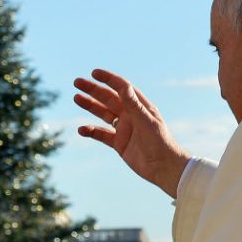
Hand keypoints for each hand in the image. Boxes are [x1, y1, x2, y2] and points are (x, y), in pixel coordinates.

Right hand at [74, 68, 190, 197]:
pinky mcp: (119, 143)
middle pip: (109, 98)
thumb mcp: (146, 121)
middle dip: (93, 90)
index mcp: (140, 106)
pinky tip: (81, 129)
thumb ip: (133, 104)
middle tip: (77, 82)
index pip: (122, 88)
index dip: (109, 79)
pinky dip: (91, 131)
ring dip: (90, 106)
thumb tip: (123, 85)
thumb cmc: (161, 142)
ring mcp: (124, 129)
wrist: (165, 168)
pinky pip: (102, 134)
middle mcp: (131, 115)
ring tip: (76, 98)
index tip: (94, 73)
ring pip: (103, 114)